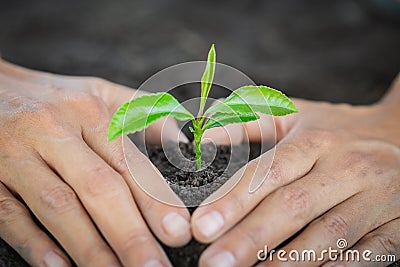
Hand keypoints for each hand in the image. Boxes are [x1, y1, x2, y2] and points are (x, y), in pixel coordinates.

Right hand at [0, 59, 190, 266]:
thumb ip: (139, 110)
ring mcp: (15, 154)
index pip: (128, 162)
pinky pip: (8, 213)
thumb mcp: (96, 92)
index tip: (178, 231)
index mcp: (87, 112)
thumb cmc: (50, 97)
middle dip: (131, 233)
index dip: (154, 200)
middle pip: (99, 188)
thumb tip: (180, 137)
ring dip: (91, 247)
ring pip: (58, 205)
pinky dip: (34, 242)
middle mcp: (54, 131)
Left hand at [192, 75, 399, 265]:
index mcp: (316, 141)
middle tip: (214, 263)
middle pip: (293, 207)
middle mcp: (346, 168)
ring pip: (330, 235)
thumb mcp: (295, 115)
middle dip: (250, 239)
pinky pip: (373, 251)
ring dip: (289, 261)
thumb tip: (203, 138)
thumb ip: (248, 122)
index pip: (269, 172)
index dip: (234, 201)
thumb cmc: (335, 129)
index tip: (202, 226)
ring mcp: (377, 197)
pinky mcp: (399, 221)